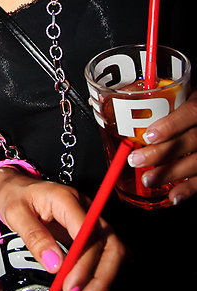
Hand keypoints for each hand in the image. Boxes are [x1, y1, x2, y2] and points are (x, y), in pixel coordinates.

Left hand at [0, 169, 124, 290]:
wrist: (17, 186)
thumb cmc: (16, 196)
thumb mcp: (15, 213)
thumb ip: (34, 236)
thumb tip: (54, 265)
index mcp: (66, 199)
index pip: (86, 231)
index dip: (83, 262)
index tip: (70, 286)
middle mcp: (86, 208)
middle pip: (109, 242)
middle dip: (99, 276)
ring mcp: (92, 219)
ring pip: (115, 249)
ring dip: (104, 279)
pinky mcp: (92, 232)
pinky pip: (108, 254)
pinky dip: (103, 275)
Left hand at [128, 87, 196, 204]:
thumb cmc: (184, 104)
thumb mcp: (175, 94)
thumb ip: (151, 98)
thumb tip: (104, 102)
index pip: (191, 112)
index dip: (170, 125)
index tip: (148, 136)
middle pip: (190, 141)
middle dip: (161, 153)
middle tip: (135, 160)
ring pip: (196, 162)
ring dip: (169, 173)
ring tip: (148, 179)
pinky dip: (188, 189)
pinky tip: (173, 196)